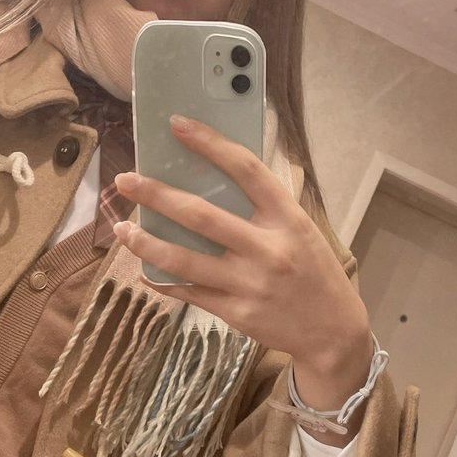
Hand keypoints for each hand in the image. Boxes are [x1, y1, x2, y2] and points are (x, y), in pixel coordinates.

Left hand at [111, 115, 372, 395]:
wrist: (334, 331)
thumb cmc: (315, 272)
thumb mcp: (301, 230)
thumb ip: (265, 207)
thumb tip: (211, 178)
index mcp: (288, 218)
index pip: (246, 169)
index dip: (209, 143)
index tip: (177, 125)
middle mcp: (268, 248)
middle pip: (201, 215)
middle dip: (157, 194)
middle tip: (126, 180)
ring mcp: (249, 283)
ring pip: (183, 259)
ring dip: (146, 241)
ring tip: (122, 228)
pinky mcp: (236, 312)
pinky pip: (189, 292)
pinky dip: (162, 279)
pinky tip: (144, 269)